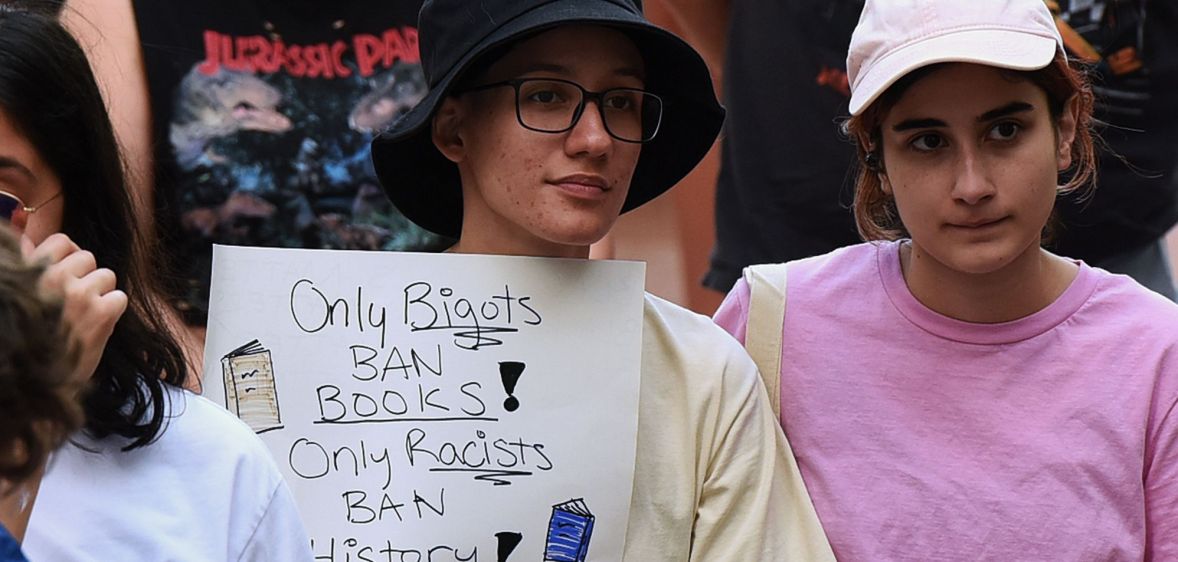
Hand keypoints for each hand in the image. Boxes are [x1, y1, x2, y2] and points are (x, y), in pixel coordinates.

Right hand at [21, 233, 127, 382]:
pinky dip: (113, 311)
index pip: (62, 242)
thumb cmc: (29, 337)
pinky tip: (97, 326)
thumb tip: (26, 239)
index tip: (66, 276)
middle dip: (86, 277)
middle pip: (88, 257)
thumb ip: (28, 269)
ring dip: (101, 293)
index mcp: (30, 272)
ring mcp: (77, 295)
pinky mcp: (100, 313)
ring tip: (85, 315)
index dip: (69, 258)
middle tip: (76, 302)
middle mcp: (51, 279)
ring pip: (107, 275)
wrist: (34, 382)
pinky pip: (119, 297)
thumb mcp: (20, 297)